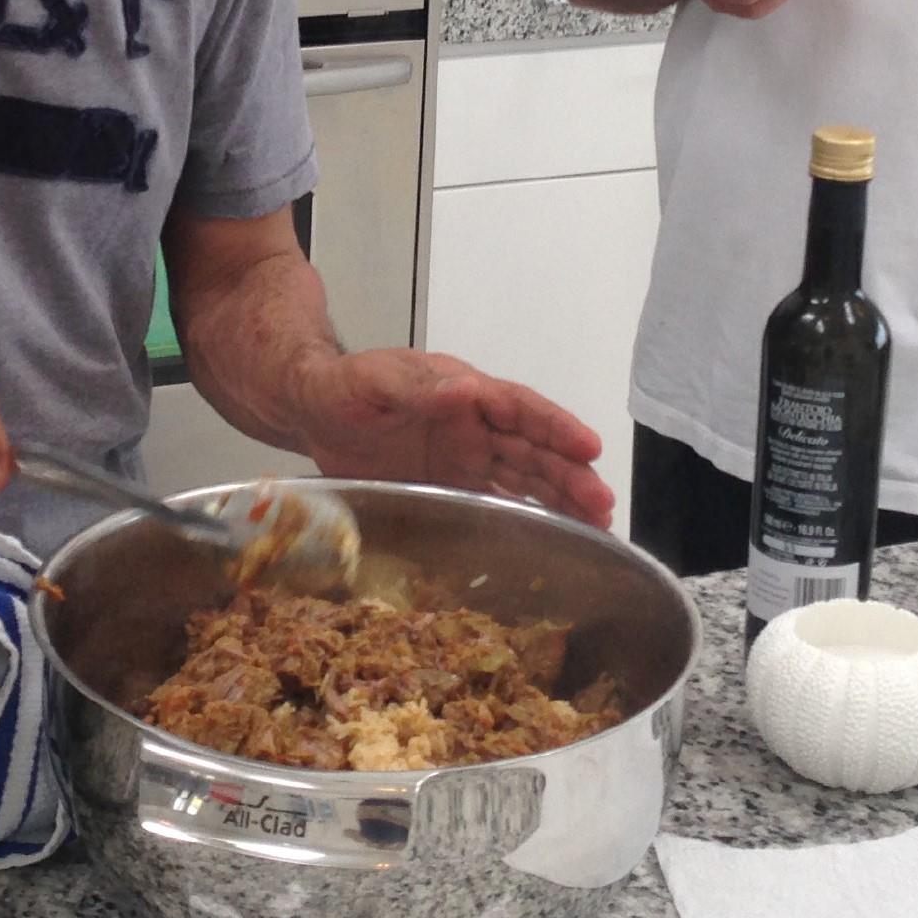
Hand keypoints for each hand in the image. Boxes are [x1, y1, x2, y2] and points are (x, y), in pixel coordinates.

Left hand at [292, 348, 614, 526]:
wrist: (313, 411)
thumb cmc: (343, 386)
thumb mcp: (374, 381)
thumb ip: (415, 387)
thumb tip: (465, 389)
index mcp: (463, 391)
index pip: (519, 408)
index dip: (556, 426)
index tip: (589, 446)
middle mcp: (475, 425)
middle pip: (533, 449)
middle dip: (571, 474)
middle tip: (604, 504)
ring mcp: (466, 458)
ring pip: (525, 478)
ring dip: (562, 499)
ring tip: (599, 525)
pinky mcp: (452, 486)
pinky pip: (498, 502)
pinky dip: (529, 517)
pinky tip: (557, 536)